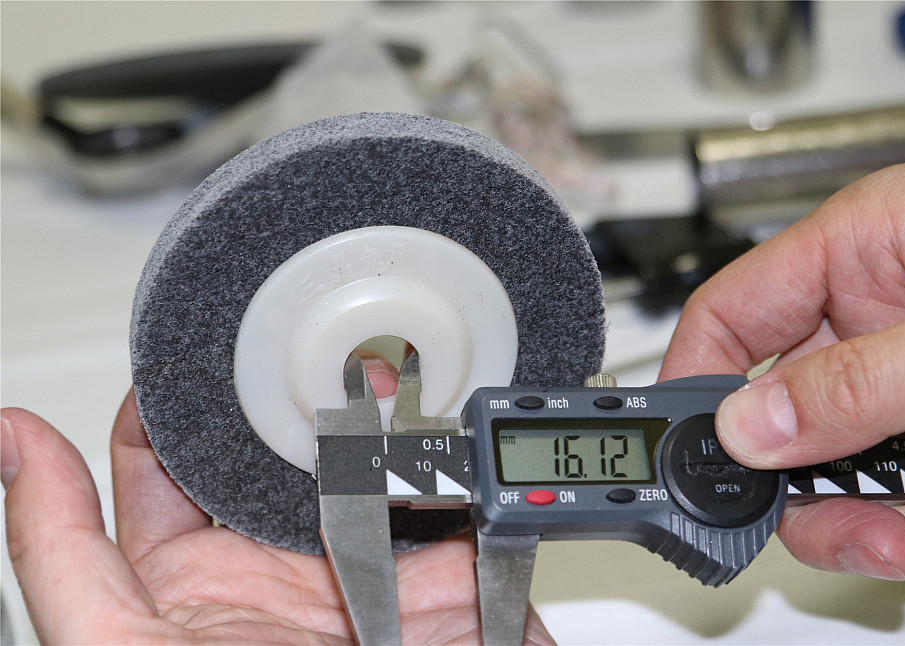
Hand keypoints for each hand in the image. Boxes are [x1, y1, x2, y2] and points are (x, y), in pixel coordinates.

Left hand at [2, 357, 554, 644]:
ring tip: (375, 378)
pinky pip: (452, 496)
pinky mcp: (447, 577)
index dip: (171, 404)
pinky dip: (453, 460)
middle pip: (280, 447)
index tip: (185, 346)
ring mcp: (371, 570)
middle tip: (294, 343)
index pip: (168, 467)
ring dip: (380, 420)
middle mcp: (285, 570)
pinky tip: (442, 429)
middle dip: (287, 393)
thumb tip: (9, 438)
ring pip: (372, 459)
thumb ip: (61, 549)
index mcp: (195, 587)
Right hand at [659, 162, 904, 579]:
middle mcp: (880, 312)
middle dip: (788, 477)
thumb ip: (866, 381)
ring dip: (856, 516)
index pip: (730, 310)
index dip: (693, 382)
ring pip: (831, 468)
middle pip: (774, 409)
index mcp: (868, 243)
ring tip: (896, 532)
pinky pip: (896, 499)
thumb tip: (752, 430)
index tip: (679, 452)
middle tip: (805, 517)